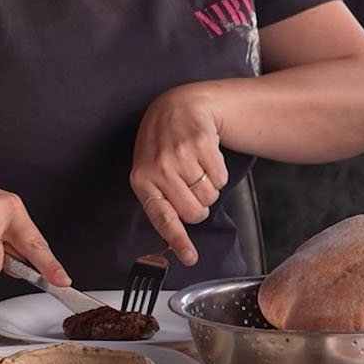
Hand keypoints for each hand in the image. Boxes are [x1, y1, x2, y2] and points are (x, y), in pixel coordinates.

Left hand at [133, 86, 228, 266]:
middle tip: (191, 188)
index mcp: (142, 180)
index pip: (162, 217)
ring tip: (196, 168)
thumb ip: (160, 202)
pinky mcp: (202, 144)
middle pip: (194, 212)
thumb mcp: (149, 171)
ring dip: (208, 188)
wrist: (177, 106)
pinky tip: (205, 159)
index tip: (190, 257)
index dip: (178, 240)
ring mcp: (181, 155)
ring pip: (210, 196)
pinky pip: (221, 179)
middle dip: (199, 206)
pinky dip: (218, 173)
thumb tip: (176, 241)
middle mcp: (160, 168)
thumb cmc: (162, 144)